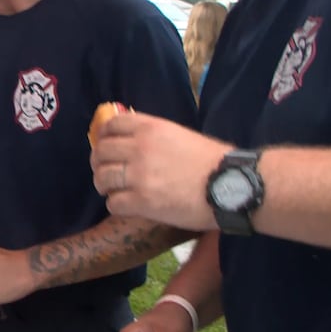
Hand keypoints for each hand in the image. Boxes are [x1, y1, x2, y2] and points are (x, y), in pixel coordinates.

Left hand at [91, 112, 228, 230]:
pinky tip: (128, 206)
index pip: (111, 125)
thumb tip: (131, 141)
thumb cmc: (213, 161)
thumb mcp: (179, 135)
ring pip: (102, 178)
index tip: (106, 147)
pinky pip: (113, 203)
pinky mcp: (142, 201)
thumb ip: (153, 136)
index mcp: (150, 128)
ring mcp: (139, 175)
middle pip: (100, 152)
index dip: (104, 137)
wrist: (231, 185)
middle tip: (106, 173)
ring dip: (105, 186)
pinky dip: (117, 206)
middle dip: (99, 163)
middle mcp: (139, 148)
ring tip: (115, 191)